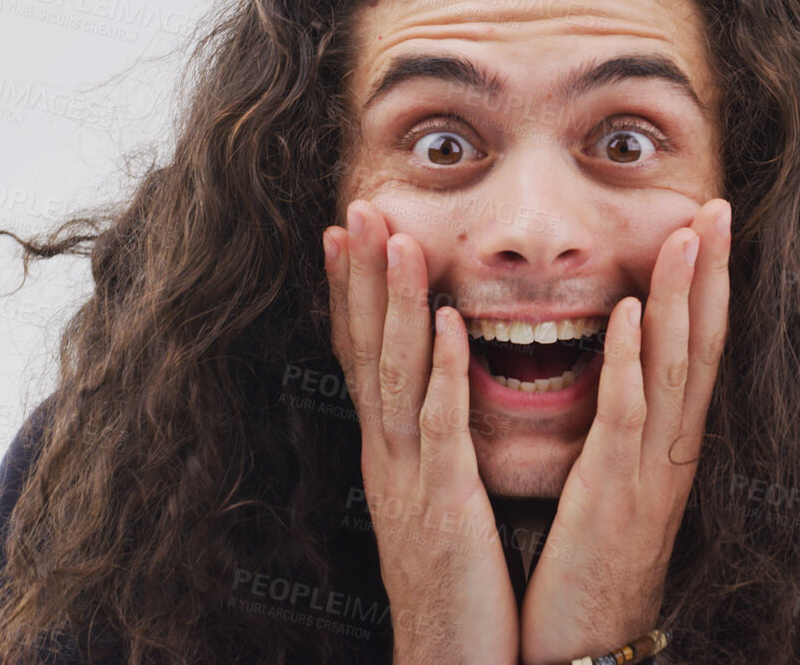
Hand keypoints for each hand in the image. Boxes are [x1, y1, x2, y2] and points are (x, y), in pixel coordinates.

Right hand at [325, 200, 517, 664]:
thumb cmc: (456, 592)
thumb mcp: (436, 508)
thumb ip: (433, 454)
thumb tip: (435, 404)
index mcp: (392, 457)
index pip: (362, 358)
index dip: (351, 293)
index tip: (344, 232)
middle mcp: (390, 458)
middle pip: (366, 350)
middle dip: (362, 276)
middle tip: (356, 207)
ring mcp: (411, 479)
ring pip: (396, 373)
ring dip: (397, 301)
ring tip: (397, 236)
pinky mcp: (444, 504)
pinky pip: (442, 426)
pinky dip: (443, 370)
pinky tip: (449, 322)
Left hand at [517, 198, 731, 664]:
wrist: (587, 643)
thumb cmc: (591, 566)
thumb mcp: (613, 483)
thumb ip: (620, 428)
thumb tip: (617, 369)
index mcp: (668, 444)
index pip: (698, 347)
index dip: (709, 284)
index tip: (709, 222)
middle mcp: (672, 447)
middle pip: (702, 343)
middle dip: (710, 272)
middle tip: (717, 204)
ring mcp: (650, 467)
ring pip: (676, 367)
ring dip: (682, 296)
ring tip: (687, 232)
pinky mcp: (615, 489)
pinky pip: (627, 414)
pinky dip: (633, 360)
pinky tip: (633, 313)